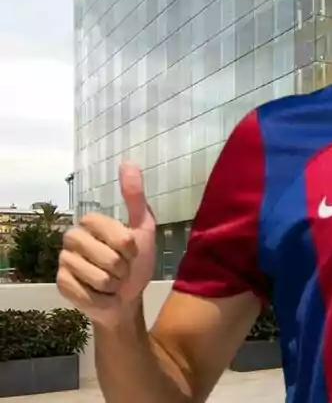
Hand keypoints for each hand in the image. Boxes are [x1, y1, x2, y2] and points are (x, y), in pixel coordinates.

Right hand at [57, 162, 157, 330]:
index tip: (131, 250)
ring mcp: (64, 262)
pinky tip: (99, 294)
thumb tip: (128, 162)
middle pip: (108, 257)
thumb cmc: (136, 261)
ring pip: (98, 277)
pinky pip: (86, 292)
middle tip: (121, 269)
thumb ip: (135, 197)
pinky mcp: (60, 284)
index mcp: (91, 222)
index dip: (129, 246)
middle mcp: (72, 238)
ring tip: (111, 282)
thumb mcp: (143, 227)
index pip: (116, 234)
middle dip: (123, 269)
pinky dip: (101, 297)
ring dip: (113, 284)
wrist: (126, 298)